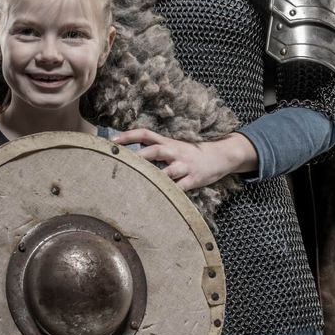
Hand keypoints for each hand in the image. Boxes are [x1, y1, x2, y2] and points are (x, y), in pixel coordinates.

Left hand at [112, 128, 257, 191]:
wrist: (222, 155)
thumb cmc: (193, 153)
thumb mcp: (176, 146)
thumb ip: (157, 149)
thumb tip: (133, 155)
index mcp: (169, 142)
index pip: (146, 134)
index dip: (129, 135)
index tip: (112, 140)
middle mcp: (175, 151)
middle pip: (154, 151)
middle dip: (138, 157)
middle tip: (121, 163)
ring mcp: (185, 166)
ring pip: (166, 172)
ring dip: (153, 178)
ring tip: (137, 185)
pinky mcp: (193, 179)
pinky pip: (180, 188)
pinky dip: (171, 194)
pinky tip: (160, 200)